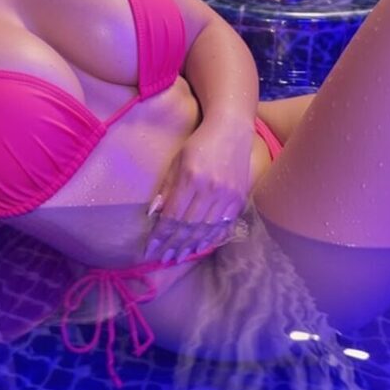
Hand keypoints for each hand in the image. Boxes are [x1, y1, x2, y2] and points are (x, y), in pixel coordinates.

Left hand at [144, 119, 252, 263]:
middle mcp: (210, 189)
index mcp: (191, 178)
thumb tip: (154, 213)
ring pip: (206, 229)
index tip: (150, 248)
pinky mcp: (239, 198)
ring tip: (179, 257)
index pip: (173, 215)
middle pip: (189, 226)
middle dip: (174, 245)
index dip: (161, 235)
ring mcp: (227, 195)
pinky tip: (201, 247)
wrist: (231, 130)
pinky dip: (211, 238)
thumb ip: (166, 187)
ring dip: (191, 245)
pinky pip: (224, 225)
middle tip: (163, 259)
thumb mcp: (177, 160)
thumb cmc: (199, 143)